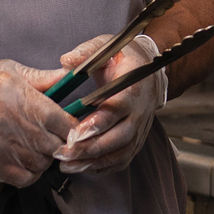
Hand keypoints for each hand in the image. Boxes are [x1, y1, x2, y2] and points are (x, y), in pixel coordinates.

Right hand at [0, 59, 73, 186]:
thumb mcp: (11, 71)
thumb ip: (43, 78)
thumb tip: (70, 76)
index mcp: (22, 99)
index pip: (63, 123)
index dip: (73, 128)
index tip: (72, 128)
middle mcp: (14, 125)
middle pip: (55, 146)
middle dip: (60, 143)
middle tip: (55, 138)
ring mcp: (2, 148)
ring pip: (42, 164)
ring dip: (45, 158)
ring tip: (38, 148)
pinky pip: (24, 179)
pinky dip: (31, 173)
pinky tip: (27, 162)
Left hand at [54, 33, 165, 174]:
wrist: (148, 71)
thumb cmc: (123, 58)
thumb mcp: (105, 47)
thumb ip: (86, 52)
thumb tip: (66, 61)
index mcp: (133, 88)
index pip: (117, 109)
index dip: (97, 123)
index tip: (75, 133)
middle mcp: (139, 112)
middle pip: (119, 137)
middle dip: (91, 149)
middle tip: (64, 154)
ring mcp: (140, 128)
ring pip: (121, 153)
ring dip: (94, 162)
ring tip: (67, 165)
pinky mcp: (136, 139)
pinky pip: (122, 159)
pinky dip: (103, 166)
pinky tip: (82, 166)